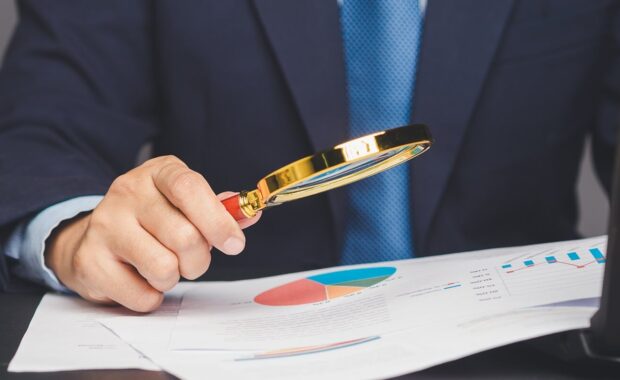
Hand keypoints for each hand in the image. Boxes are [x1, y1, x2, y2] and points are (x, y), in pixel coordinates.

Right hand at [44, 156, 260, 311]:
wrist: (93, 237)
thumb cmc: (151, 220)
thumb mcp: (184, 204)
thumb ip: (218, 210)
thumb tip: (252, 214)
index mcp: (158, 173)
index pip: (190, 188)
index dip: (218, 220)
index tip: (234, 244)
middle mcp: (127, 191)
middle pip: (184, 236)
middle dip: (199, 260)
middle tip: (191, 261)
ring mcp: (105, 224)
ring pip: (164, 268)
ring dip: (173, 279)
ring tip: (162, 268)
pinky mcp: (90, 260)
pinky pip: (141, 295)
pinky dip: (151, 297)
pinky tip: (141, 280)